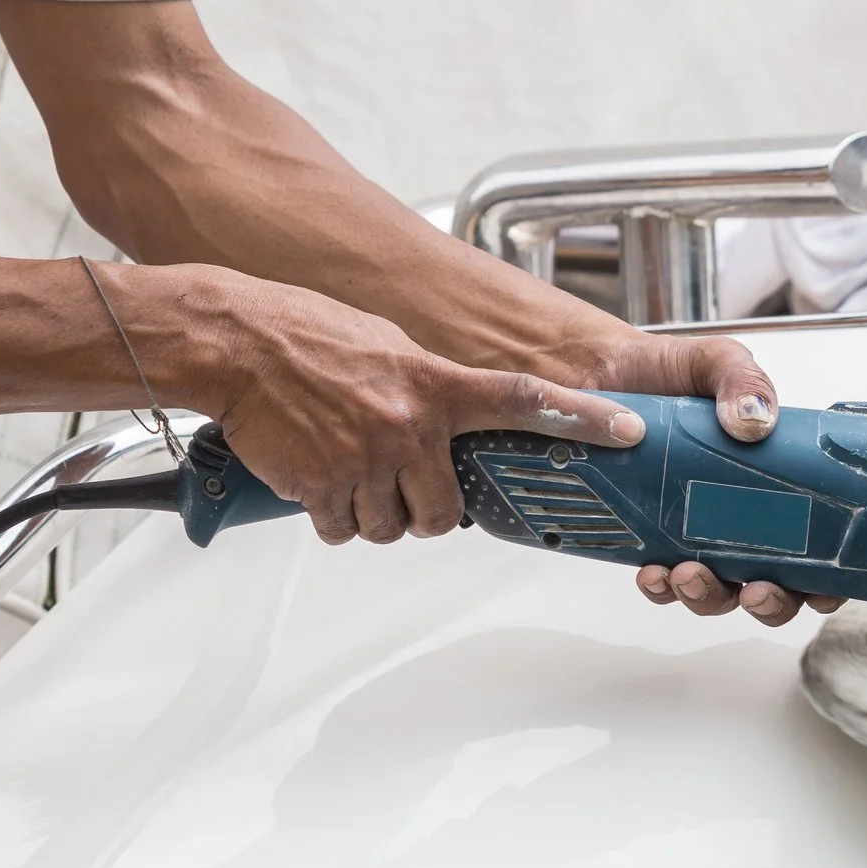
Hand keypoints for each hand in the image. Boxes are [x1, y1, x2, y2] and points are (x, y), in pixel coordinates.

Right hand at [196, 272, 644, 544]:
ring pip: (391, 529)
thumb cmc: (307, 336)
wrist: (236, 342)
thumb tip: (456, 419)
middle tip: (393, 479)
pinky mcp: (323, 486)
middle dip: (421, 509)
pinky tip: (314, 475)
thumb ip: (432, 387)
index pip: (525, 399)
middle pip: (443, 513)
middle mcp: (409, 425)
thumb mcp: (389, 347)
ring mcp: (367, 459)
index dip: (581, 418)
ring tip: (344, 467)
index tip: (629, 430)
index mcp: (435, 383)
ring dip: (370, 513)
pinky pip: (343, 531)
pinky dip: (330, 515)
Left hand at [578, 329, 845, 628]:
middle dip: (770, 602)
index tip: (823, 592)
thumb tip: (753, 422)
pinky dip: (660, 586)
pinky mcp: (653, 539)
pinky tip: (652, 569)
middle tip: (755, 588)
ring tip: (687, 573)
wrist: (598, 373)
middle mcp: (744, 517)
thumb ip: (742, 380)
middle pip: (776, 587)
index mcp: (778, 481)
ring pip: (719, 593)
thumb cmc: (669, 372)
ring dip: (709, 596)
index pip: (821, 547)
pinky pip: (664, 583)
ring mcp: (698, 534)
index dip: (830, 581)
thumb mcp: (716, 362)